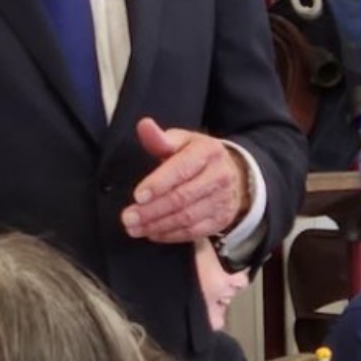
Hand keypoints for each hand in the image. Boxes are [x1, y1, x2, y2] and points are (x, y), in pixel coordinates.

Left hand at [120, 118, 246, 242]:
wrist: (232, 174)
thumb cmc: (197, 156)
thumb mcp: (182, 141)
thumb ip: (160, 138)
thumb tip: (143, 125)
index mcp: (208, 151)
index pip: (181, 169)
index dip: (158, 183)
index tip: (137, 195)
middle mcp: (219, 176)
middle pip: (182, 197)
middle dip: (152, 210)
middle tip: (128, 218)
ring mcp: (222, 200)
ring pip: (187, 218)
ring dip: (157, 225)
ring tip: (134, 228)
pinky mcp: (221, 220)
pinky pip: (194, 232)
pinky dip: (170, 235)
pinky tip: (152, 233)